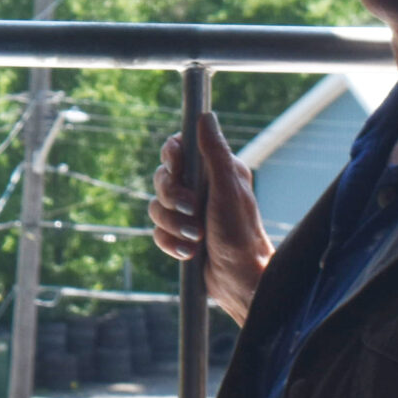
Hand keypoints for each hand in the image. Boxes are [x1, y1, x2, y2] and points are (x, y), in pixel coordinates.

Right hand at [150, 110, 274, 324]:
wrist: (240, 280)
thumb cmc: (241, 234)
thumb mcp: (229, 189)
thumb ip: (214, 153)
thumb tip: (205, 116)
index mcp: (215, 171)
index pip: (179, 148)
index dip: (172, 158)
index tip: (177, 169)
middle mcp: (200, 188)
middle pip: (162, 178)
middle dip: (172, 198)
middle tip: (192, 210)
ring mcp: (188, 213)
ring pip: (156, 207)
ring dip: (173, 225)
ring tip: (195, 238)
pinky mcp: (179, 235)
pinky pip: (157, 232)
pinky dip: (171, 243)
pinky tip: (190, 252)